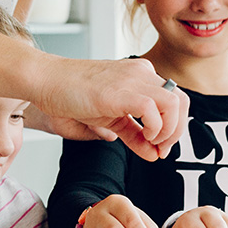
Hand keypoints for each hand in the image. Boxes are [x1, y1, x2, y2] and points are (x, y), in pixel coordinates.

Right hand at [32, 57, 188, 161]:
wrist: (45, 79)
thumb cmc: (69, 95)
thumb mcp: (107, 118)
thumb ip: (132, 134)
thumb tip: (152, 153)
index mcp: (140, 76)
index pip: (173, 100)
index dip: (173, 127)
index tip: (160, 148)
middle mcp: (142, 74)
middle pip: (182, 100)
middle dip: (178, 130)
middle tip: (162, 149)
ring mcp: (133, 80)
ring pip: (175, 103)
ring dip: (170, 130)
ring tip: (153, 143)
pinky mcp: (122, 92)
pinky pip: (154, 110)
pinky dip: (155, 129)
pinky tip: (143, 138)